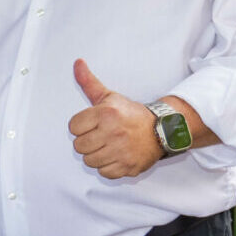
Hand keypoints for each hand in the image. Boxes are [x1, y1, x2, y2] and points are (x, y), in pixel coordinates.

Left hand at [67, 60, 164, 177]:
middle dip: (87, 142)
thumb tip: (77, 63)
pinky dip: (108, 167)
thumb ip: (89, 82)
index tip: (92, 125)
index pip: (73, 127)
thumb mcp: (109, 96)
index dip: (81, 126)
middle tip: (101, 136)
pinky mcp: (128, 166)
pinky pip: (104, 172)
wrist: (162, 129)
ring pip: (89, 161)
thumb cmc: (131, 114)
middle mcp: (113, 133)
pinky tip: (116, 156)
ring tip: (108, 146)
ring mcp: (121, 151)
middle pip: (79, 146)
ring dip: (96, 155)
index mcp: (106, 114)